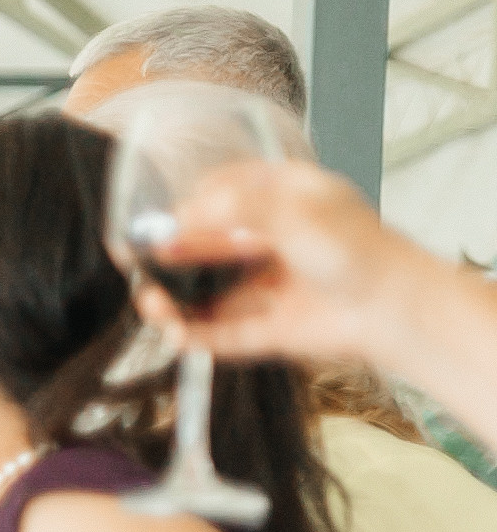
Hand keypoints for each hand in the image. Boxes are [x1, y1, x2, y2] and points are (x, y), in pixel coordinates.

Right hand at [144, 159, 428, 367]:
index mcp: (285, 202)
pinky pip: (219, 334)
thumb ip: (231, 209)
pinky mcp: (267, 330)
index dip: (187, 207)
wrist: (392, 310)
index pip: (223, 195)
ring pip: (206, 294)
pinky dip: (193, 336)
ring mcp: (268, 288)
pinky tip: (175, 334)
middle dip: (169, 258)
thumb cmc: (355, 250)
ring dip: (173, 301)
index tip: (157, 222)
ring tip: (155, 307)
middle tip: (139, 265)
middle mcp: (272, 243)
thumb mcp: (292, 210)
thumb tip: (176, 217)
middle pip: (204, 247)